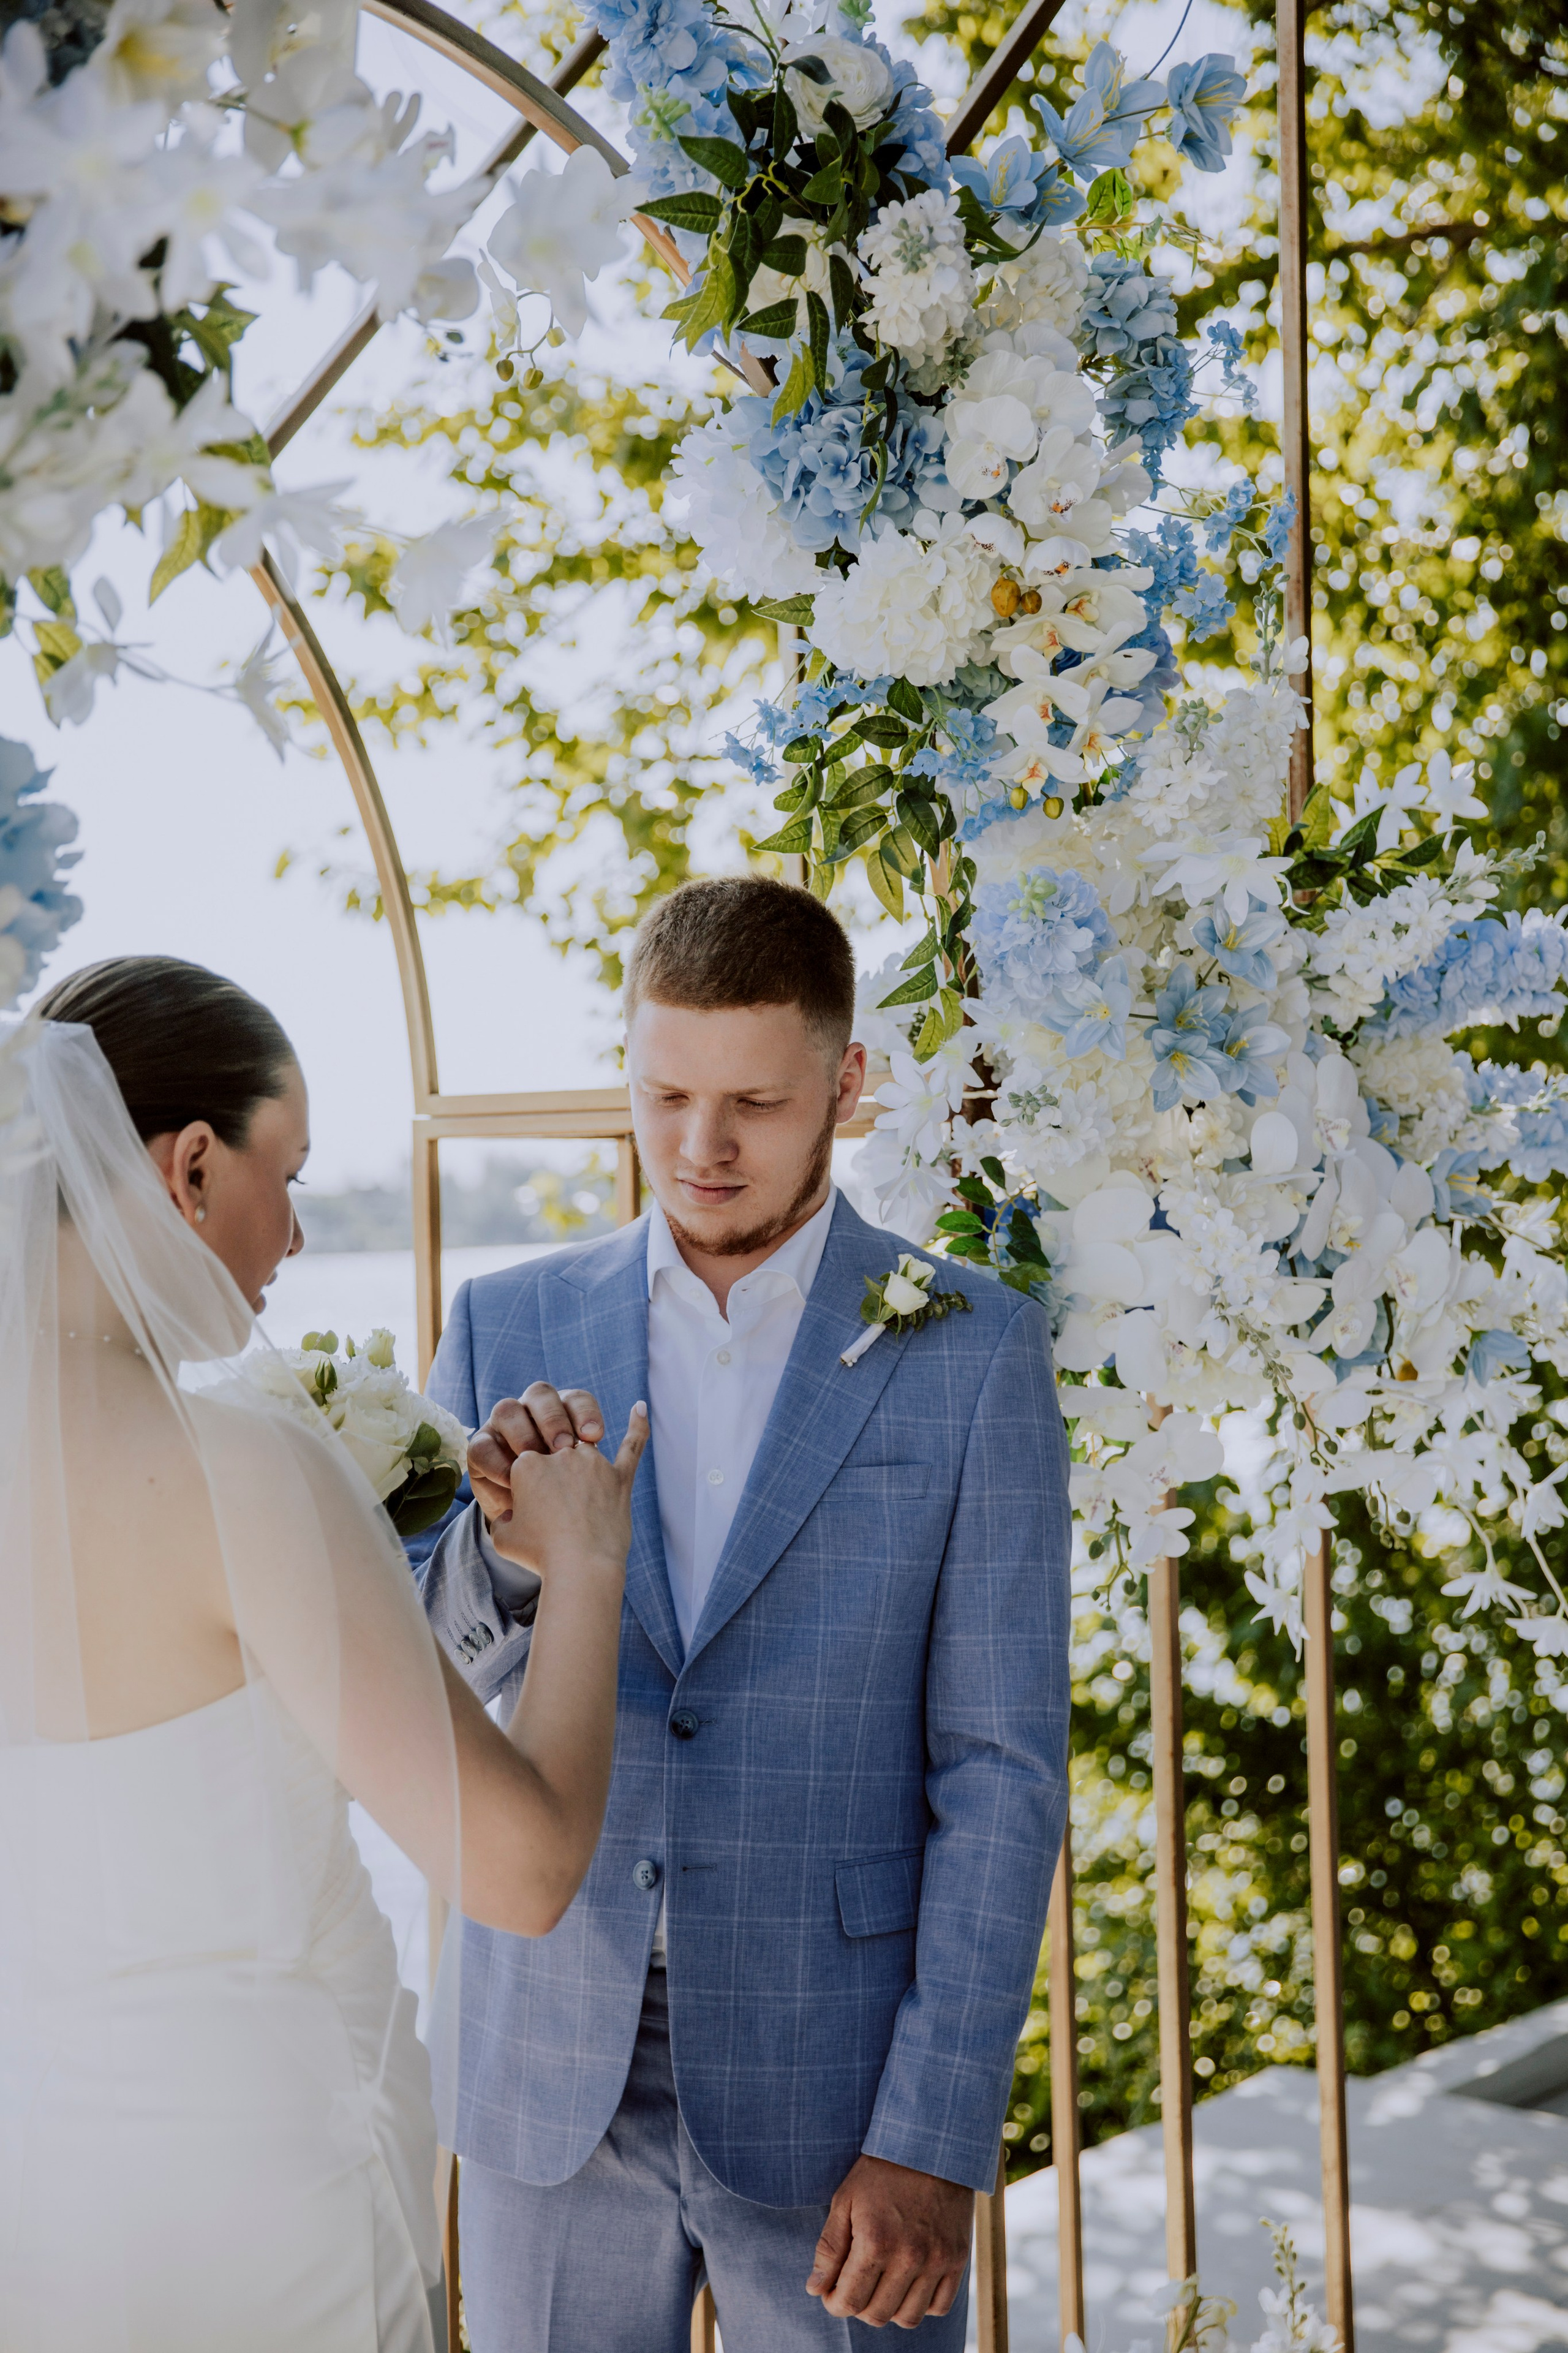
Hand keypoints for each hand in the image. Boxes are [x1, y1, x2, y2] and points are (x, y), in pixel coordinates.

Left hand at [468, 1384, 606, 1526]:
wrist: (552, 1514)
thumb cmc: (531, 1521)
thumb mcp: (513, 1525)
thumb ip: (508, 1518)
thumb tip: (510, 1515)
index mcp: (488, 1451)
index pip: (483, 1448)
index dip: (495, 1463)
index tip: (512, 1485)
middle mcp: (510, 1425)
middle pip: (508, 1410)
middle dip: (522, 1433)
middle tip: (544, 1455)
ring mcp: (540, 1414)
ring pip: (542, 1395)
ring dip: (555, 1418)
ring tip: (570, 1446)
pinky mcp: (573, 1413)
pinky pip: (580, 1403)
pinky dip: (589, 1415)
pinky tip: (595, 1436)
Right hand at [488, 1406, 647, 1577]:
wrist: (581, 1569)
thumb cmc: (539, 1555)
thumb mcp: (502, 1536)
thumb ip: (504, 1516)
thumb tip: (511, 1514)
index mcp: (527, 1463)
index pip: (522, 1460)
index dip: (524, 1486)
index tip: (530, 1512)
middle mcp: (561, 1455)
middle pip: (552, 1451)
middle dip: (552, 1476)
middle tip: (555, 1509)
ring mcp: (592, 1463)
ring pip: (584, 1449)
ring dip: (580, 1467)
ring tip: (579, 1501)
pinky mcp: (619, 1477)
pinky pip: (631, 1446)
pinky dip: (638, 1427)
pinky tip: (639, 1409)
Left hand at [807, 2155, 972, 2329]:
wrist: (931, 2145)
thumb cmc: (882, 2171)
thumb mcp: (846, 2200)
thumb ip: (829, 2248)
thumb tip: (815, 2289)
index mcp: (876, 2242)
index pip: (850, 2301)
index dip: (834, 2304)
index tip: (831, 2294)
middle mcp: (909, 2257)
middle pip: (878, 2314)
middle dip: (858, 2307)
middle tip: (854, 2286)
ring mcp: (937, 2260)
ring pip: (909, 2318)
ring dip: (889, 2309)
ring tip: (881, 2285)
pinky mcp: (958, 2258)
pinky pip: (940, 2306)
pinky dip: (922, 2304)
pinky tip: (909, 2283)